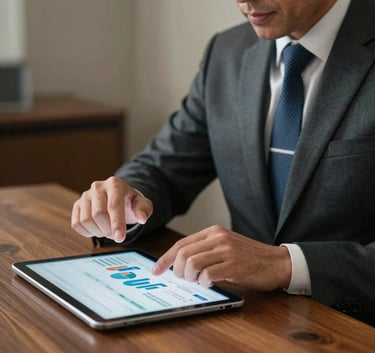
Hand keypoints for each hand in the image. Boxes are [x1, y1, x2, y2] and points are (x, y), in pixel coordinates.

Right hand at [71, 176, 152, 242]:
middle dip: (108, 230)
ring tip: (108, 230)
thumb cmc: (130, 202)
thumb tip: (142, 218)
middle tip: (116, 236)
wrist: (118, 198)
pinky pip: (76, 224)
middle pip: (98, 214)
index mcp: (115, 184)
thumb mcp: (142, 204)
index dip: (117, 224)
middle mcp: (98, 187)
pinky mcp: (77, 205)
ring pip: (86, 220)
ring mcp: (85, 196)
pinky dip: (87, 232)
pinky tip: (98, 229)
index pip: (114, 205)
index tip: (120, 238)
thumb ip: (144, 209)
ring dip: (98, 232)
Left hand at [152, 225, 290, 290]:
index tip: (156, 269)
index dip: (165, 258)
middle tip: (182, 279)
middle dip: (176, 270)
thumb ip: (205, 250)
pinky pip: (208, 274)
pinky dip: (204, 282)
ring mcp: (226, 250)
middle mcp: (218, 238)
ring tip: (198, 282)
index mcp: (213, 232)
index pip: (181, 243)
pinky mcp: (234, 265)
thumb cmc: (248, 257)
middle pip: (183, 253)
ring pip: (192, 263)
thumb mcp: (225, 246)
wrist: (276, 262)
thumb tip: (179, 263)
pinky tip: (210, 283)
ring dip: (190, 277)